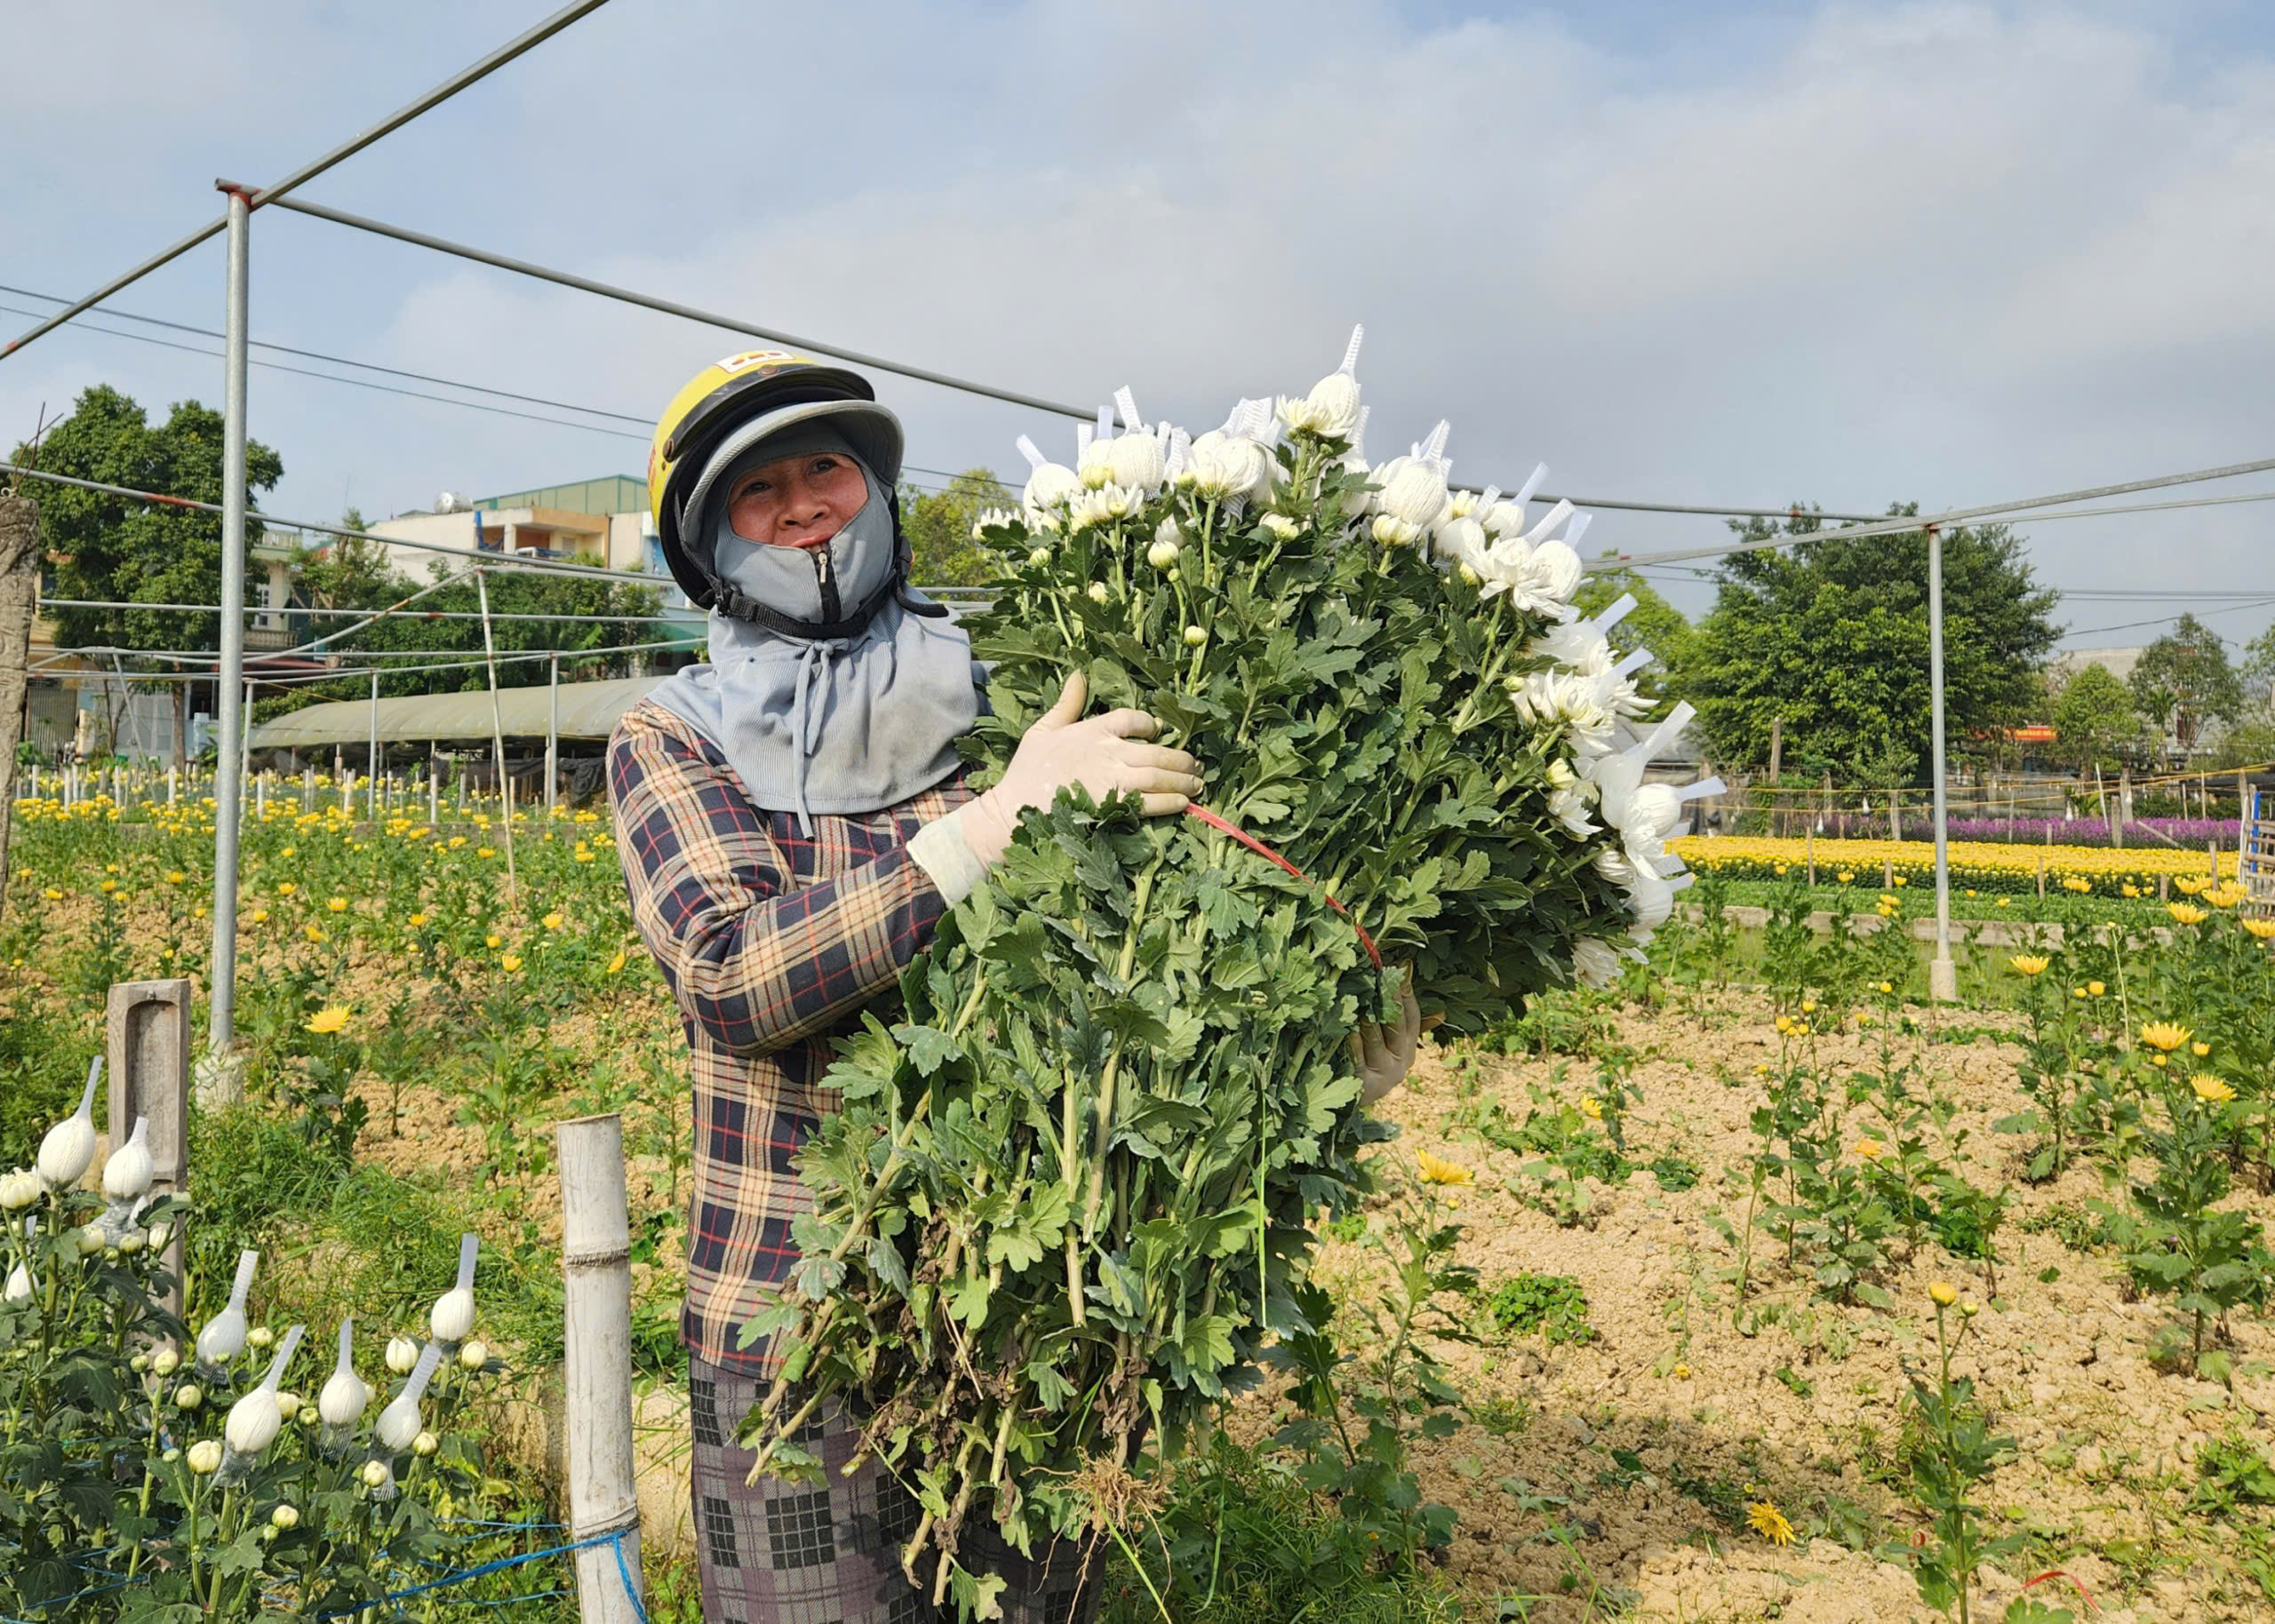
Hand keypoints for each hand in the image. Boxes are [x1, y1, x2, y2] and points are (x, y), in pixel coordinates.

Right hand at [964, 671, 1203, 862]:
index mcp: (1093, 730)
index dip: (1151, 724)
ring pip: (1159, 775)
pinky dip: (1171, 801)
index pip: (1133, 719)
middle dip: (1180, 758)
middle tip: (1196, 765)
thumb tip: (1079, 674)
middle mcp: (1108, 752)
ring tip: (1198, 783)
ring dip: (1183, 780)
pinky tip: (1183, 802)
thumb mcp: (1044, 729)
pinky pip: (1151, 802)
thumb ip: (1067, 703)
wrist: (1016, 808)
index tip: (1159, 731)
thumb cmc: (1027, 770)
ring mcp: (1113, 780)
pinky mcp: (1114, 806)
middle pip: (1156, 751)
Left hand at [1351, 971, 1424, 1106]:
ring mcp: (1384, 1076)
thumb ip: (1406, 1027)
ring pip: (1378, 1042)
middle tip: (1386, 977)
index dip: (1408, 994)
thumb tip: (1443, 1013)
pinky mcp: (1365, 1086)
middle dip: (1391, 999)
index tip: (1403, 968)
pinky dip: (1353, 1043)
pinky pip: (1358, 1058)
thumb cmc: (1366, 1066)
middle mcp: (1401, 1063)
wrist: (1345, 1104)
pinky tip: (1348, 1029)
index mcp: (1408, 1050)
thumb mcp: (1387, 1047)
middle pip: (1398, 1026)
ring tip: (1365, 999)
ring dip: (1371, 1019)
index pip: (1413, 1018)